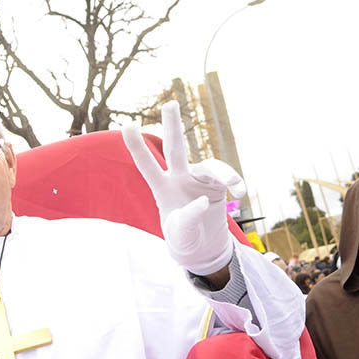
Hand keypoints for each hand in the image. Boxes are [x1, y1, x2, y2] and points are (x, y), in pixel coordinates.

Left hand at [122, 101, 244, 275]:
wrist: (202, 247)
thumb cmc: (183, 239)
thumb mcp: (180, 234)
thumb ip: (187, 219)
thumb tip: (202, 200)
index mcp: (162, 189)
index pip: (147, 165)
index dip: (137, 147)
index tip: (128, 125)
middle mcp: (179, 178)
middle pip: (176, 149)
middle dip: (173, 126)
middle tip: (170, 104)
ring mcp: (198, 179)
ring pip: (210, 166)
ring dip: (221, 173)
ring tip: (230, 186)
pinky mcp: (217, 185)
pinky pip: (227, 177)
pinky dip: (234, 183)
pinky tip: (238, 194)